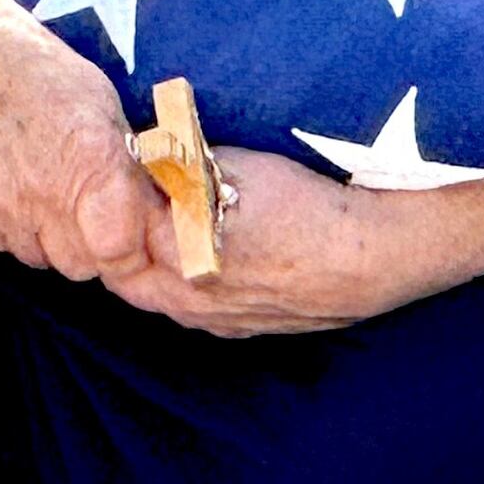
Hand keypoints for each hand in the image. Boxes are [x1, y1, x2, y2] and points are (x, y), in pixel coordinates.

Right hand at [0, 16, 159, 281]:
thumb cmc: (34, 69)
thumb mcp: (101, 105)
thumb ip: (129, 171)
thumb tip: (161, 224)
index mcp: (88, 157)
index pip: (120, 250)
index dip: (136, 255)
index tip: (143, 244)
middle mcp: (41, 191)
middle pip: (85, 265)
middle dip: (100, 247)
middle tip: (95, 207)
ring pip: (45, 259)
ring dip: (57, 238)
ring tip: (47, 183)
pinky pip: (7, 246)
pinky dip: (19, 228)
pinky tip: (13, 183)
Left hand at [101, 143, 474, 336]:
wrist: (369, 257)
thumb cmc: (303, 205)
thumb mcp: (231, 169)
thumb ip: (179, 167)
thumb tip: (147, 154)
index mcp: (174, 257)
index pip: (115, 233)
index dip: (114, 202)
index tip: (123, 174)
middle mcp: (187, 301)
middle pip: (128, 276)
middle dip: (125, 242)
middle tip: (136, 202)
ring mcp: (216, 321)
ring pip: (160, 296)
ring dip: (155, 265)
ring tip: (171, 225)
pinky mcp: (243, 329)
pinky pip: (195, 309)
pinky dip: (186, 283)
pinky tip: (207, 255)